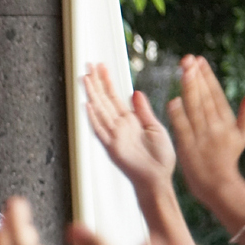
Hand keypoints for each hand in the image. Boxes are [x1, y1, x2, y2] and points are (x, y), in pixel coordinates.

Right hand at [83, 62, 175, 193]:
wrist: (158, 178)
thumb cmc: (159, 158)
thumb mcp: (155, 128)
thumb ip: (144, 111)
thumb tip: (136, 93)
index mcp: (130, 121)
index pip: (115, 96)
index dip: (108, 81)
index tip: (101, 67)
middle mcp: (119, 126)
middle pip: (104, 100)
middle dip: (96, 82)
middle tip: (88, 65)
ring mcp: (114, 136)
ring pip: (100, 111)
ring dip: (92, 95)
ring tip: (85, 79)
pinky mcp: (112, 147)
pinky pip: (100, 130)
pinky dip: (93, 118)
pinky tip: (87, 105)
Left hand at [165, 56, 244, 202]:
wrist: (218, 184)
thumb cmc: (228, 158)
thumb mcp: (243, 136)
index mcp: (227, 122)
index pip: (216, 95)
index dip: (208, 77)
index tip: (200, 60)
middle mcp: (215, 127)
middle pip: (204, 98)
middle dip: (196, 77)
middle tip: (188, 58)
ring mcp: (202, 137)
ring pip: (194, 109)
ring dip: (188, 89)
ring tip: (182, 71)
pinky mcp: (189, 147)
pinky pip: (183, 129)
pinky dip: (179, 116)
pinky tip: (173, 100)